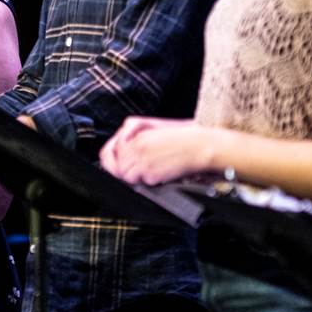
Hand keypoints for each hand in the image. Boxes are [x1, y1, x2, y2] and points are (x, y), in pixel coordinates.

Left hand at [99, 117, 219, 185]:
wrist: (201, 146)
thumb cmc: (185, 136)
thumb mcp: (155, 127)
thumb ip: (132, 134)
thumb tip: (119, 145)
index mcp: (137, 136)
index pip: (109, 152)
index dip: (111, 158)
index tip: (115, 162)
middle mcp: (137, 149)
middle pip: (116, 167)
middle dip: (123, 169)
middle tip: (137, 168)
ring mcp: (143, 163)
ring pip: (125, 176)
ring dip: (134, 176)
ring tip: (150, 170)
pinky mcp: (152, 175)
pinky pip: (141, 183)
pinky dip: (148, 182)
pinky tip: (160, 173)